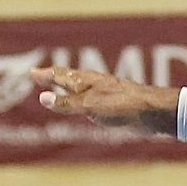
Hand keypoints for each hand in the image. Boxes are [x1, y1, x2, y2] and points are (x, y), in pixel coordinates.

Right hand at [32, 67, 176, 131]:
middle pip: (70, 79)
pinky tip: (88, 104)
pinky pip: (93, 100)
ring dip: (67, 87)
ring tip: (60, 86)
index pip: (61, 76)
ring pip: (82, 88)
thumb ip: (67, 103)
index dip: (46, 75)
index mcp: (87, 81)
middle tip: (39, 76)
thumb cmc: (122, 106)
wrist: (154, 113)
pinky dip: (82, 100)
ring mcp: (106, 94)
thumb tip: (42, 98)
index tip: (32, 73)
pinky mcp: (116, 105)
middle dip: (53, 78)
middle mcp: (96, 85)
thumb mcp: (90, 106)